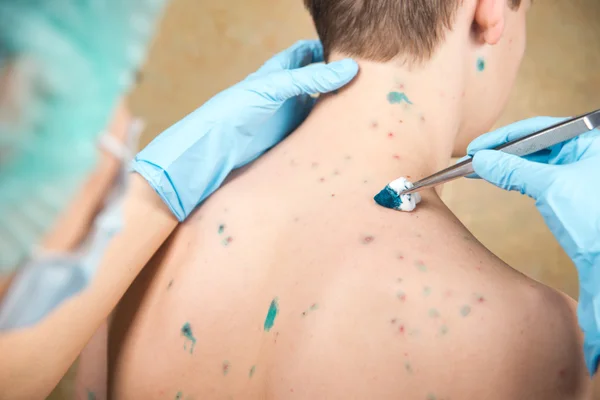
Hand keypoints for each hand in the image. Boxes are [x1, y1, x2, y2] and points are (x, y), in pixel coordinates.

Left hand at [133, 40, 357, 220]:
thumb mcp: (274, 88)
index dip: (326, 48)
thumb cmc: (235, 109)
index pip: (306, 53)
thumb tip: (349, 69)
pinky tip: (349, 129)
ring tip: (366, 102)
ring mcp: (290, 116)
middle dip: (338, 77)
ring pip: (321, 106)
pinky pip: (316, 130)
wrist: (216, 150)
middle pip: (318, 79)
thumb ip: (310, 78)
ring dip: (338, 105)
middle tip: (368, 76)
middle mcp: (287, 92)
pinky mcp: (292, 139)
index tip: (352, 49)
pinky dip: (331, 128)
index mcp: (278, 72)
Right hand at [466, 116, 599, 374]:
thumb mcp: (552, 186)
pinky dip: (512, 183)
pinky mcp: (569, 205)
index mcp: (588, 142)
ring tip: (472, 168)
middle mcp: (583, 159)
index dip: (501, 137)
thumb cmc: (598, 217)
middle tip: (466, 157)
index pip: (536, 129)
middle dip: (498, 150)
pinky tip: (492, 184)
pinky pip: (533, 184)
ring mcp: (576, 182)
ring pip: (531, 165)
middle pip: (532, 146)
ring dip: (503, 167)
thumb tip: (479, 159)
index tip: (471, 148)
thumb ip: (513, 169)